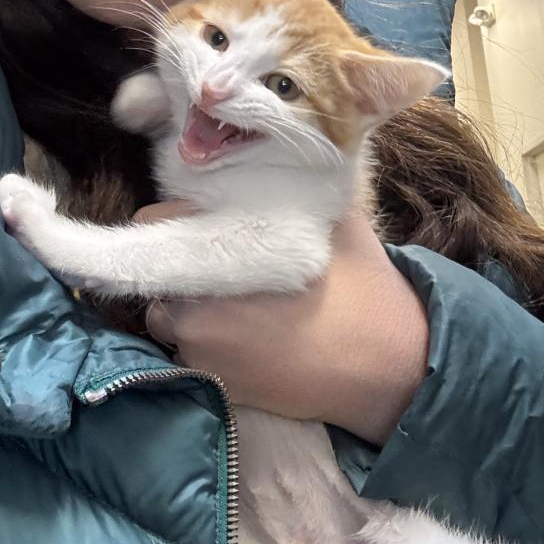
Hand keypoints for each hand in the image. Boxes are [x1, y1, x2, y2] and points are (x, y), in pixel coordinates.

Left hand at [135, 202, 429, 445]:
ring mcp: (199, 349)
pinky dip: (205, 343)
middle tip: (223, 266)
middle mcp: (195, 303)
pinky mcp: (213, 383)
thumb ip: (292, 187)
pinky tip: (244, 337)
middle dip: (181, 266)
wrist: (387, 368)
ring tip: (234, 305)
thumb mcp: (337, 217)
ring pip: (165, 316)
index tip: (203, 224)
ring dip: (186, 307)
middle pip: (156, 272)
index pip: (156, 222)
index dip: (177, 219)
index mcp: (222, 252)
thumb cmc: (364, 289)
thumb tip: (267, 160)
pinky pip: (187, 352)